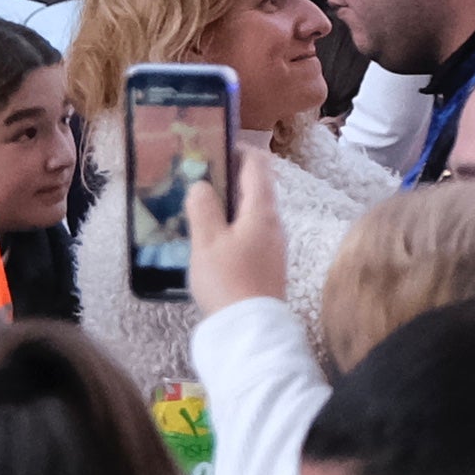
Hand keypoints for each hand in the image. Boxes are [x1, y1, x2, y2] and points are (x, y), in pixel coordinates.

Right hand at [184, 138, 286, 317]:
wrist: (249, 327)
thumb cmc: (227, 280)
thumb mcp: (207, 242)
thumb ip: (204, 209)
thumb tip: (202, 184)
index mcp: (262, 211)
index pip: (258, 167)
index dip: (240, 151)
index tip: (216, 146)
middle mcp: (274, 222)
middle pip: (257, 187)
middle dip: (232, 177)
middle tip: (201, 175)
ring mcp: (273, 242)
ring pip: (253, 210)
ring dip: (231, 202)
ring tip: (201, 204)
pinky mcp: (267, 261)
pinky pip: (251, 230)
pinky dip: (234, 222)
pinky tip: (213, 234)